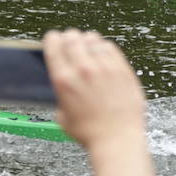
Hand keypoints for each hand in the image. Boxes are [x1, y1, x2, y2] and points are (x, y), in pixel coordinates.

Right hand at [44, 30, 146, 149]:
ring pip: (93, 39)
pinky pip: (111, 47)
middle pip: (73, 38)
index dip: (52, 39)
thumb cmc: (89, 132)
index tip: (53, 38)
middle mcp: (83, 70)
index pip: (54, 45)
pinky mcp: (123, 69)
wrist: (117, 138)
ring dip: (87, 40)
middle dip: (69, 37)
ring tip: (87, 45)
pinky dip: (104, 46)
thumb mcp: (62, 114)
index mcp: (63, 80)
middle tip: (70, 39)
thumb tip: (64, 85)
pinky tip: (103, 51)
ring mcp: (105, 68)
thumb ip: (62, 94)